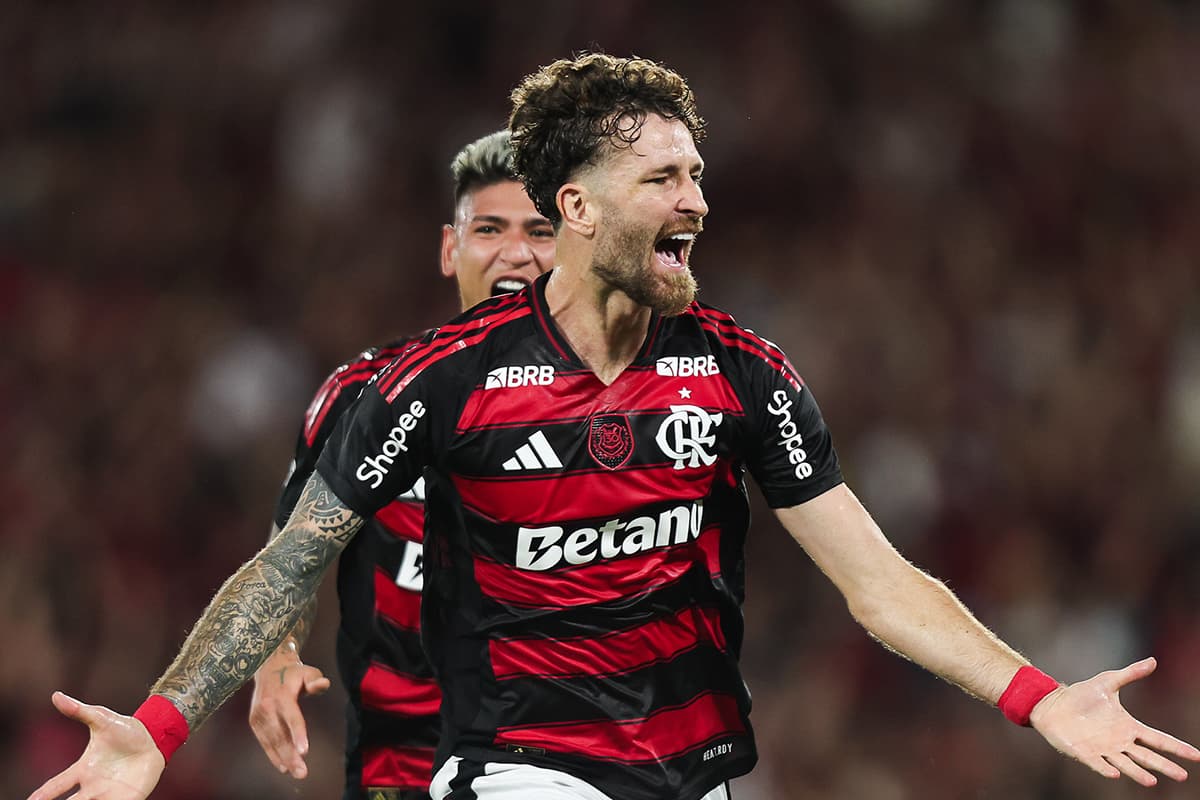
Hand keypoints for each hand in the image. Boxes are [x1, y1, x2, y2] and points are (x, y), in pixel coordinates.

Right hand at [27, 691, 164, 799]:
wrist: (156, 737)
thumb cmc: (127, 730)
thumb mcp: (102, 719)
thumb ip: (80, 711)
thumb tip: (56, 695)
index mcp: (84, 769)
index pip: (57, 785)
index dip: (42, 795)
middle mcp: (94, 785)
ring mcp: (110, 793)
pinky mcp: (128, 798)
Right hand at [249, 648, 330, 778]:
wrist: (269, 667)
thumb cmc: (294, 672)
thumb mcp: (308, 671)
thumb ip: (316, 680)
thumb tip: (322, 685)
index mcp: (282, 694)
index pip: (292, 717)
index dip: (298, 734)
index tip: (304, 751)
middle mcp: (267, 706)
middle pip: (280, 734)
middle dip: (291, 755)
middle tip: (302, 771)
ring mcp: (258, 715)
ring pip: (271, 741)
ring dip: (283, 759)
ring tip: (296, 772)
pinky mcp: (254, 721)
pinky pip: (264, 741)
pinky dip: (273, 755)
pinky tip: (284, 766)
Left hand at [1031, 656, 1199, 785]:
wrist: (1052, 703)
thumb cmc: (1081, 695)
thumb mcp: (1108, 682)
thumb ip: (1130, 673)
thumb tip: (1153, 660)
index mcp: (1128, 727)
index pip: (1158, 738)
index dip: (1176, 747)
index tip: (1196, 755)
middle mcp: (1119, 742)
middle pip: (1147, 756)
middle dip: (1164, 766)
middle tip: (1182, 776)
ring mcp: (1102, 749)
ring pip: (1126, 764)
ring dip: (1138, 773)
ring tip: (1152, 782)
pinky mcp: (1084, 753)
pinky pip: (1098, 764)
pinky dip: (1106, 769)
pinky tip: (1116, 773)